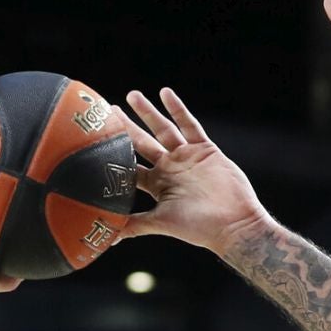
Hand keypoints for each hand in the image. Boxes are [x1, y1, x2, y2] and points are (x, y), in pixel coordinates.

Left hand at [114, 89, 272, 256]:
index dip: (115, 154)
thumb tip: (109, 237)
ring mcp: (187, 157)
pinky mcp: (204, 149)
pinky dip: (178, 109)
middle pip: (143, 143)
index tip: (96, 140)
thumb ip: (135, 225)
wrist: (234, 224)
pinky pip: (189, 125)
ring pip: (163, 129)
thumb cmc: (199, 228)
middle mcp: (170, 169)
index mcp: (158, 186)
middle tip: (109, 111)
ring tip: (132, 95)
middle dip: (126, 127)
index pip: (131, 166)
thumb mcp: (161, 223)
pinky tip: (165, 93)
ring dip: (148, 112)